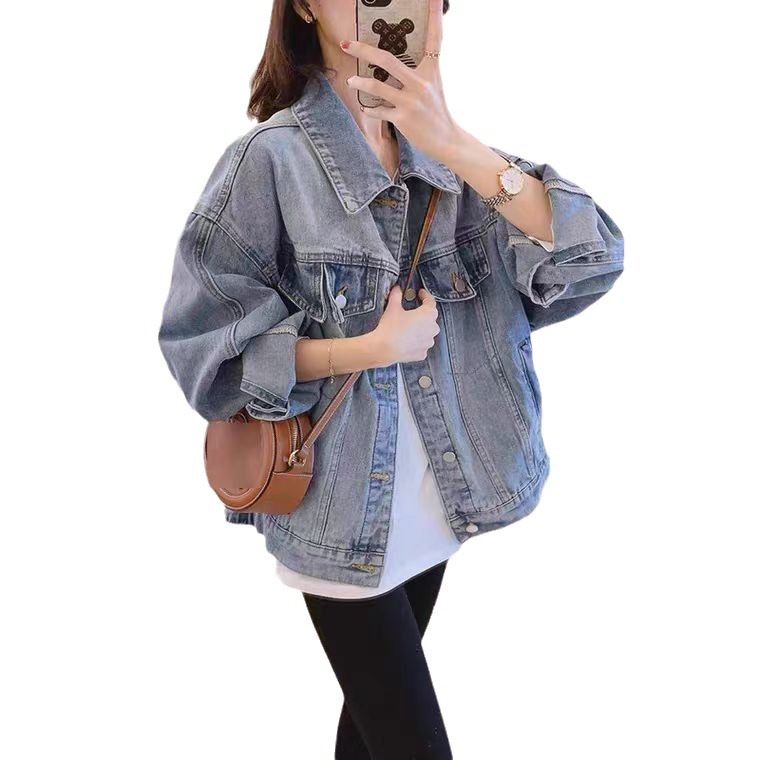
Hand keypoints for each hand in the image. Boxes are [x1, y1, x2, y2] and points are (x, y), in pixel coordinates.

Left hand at [340, 0, 460, 164]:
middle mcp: (421, 83)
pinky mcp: (403, 118)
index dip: (434, 14)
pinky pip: (378, 110)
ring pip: (378, 85)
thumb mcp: (433, 85)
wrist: (447, 140)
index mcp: (431, 70)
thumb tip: (394, 62)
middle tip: (346, 43)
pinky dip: (370, 108)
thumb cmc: (436, 111)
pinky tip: (367, 108)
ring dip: (360, 82)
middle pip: (388, 59)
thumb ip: (418, 71)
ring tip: (351, 80)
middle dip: (363, 49)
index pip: (435, 37)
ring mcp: (411, 101)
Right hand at [370, 285, 439, 365]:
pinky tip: (407, 339)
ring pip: (428, 332)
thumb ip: (396, 295)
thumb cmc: (390, 328)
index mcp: (428, 314)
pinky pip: (422, 344)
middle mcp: (432, 328)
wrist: (383, 349)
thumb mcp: (392, 307)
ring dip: (421, 329)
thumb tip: (397, 289)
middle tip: (412, 312)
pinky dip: (416, 342)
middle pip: (430, 318)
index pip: (430, 301)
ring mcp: (428, 342)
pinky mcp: (422, 353)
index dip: (425, 296)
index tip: (421, 294)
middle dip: (423, 314)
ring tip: (408, 327)